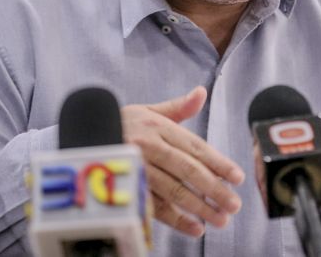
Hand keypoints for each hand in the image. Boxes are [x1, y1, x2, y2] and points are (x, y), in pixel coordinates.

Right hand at [122, 86, 244, 236]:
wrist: (82, 137)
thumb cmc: (122, 124)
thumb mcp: (148, 111)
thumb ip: (178, 107)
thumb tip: (201, 92)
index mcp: (157, 127)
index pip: (195, 147)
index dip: (219, 163)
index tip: (238, 177)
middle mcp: (147, 146)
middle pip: (187, 171)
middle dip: (214, 190)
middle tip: (234, 205)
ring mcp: (135, 169)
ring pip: (172, 191)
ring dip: (198, 208)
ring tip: (220, 220)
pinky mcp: (124, 188)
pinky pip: (152, 207)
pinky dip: (175, 220)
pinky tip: (193, 228)